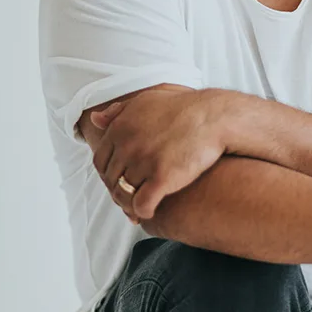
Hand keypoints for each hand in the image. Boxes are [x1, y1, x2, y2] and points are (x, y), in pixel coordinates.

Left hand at [90, 88, 228, 221]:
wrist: (215, 117)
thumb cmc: (186, 107)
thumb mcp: (148, 100)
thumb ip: (120, 110)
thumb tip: (96, 118)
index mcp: (121, 127)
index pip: (101, 160)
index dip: (108, 174)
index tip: (119, 181)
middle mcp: (128, 144)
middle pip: (112, 179)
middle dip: (118, 191)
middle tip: (128, 199)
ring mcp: (144, 162)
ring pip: (124, 194)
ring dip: (128, 205)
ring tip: (137, 209)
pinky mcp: (162, 178)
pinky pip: (142, 204)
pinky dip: (143, 212)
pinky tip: (150, 212)